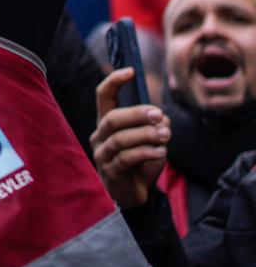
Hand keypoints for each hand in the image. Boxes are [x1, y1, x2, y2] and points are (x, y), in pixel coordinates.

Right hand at [90, 69, 170, 209]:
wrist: (135, 196)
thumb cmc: (140, 162)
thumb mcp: (151, 140)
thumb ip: (155, 125)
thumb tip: (161, 117)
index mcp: (106, 123)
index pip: (103, 96)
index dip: (114, 81)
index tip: (131, 71)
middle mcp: (99, 136)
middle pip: (112, 117)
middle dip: (137, 113)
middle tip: (159, 115)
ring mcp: (102, 155)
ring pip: (120, 138)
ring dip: (145, 135)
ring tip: (165, 135)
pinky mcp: (111, 172)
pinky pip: (127, 158)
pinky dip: (146, 152)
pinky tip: (162, 152)